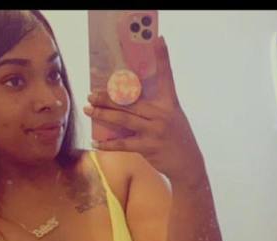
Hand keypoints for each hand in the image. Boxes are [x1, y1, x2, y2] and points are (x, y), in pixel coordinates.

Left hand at [84, 36, 205, 184]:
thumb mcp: (172, 117)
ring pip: (124, 120)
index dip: (163, 57)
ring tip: (89, 109)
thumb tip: (125, 101)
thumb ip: (154, 107)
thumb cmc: (176, 137)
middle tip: (91, 93)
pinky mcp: (148, 148)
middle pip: (131, 101)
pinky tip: (96, 142)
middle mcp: (162, 115)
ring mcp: (155, 131)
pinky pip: (123, 144)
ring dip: (103, 115)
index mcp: (169, 103)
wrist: (187, 164)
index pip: (166, 76)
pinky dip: (108, 144)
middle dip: (109, 96)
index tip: (158, 39)